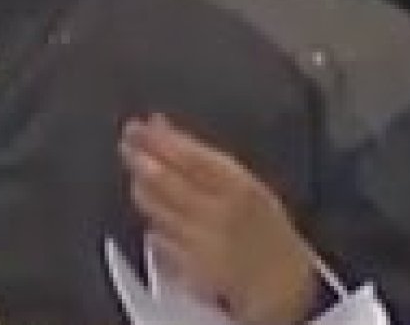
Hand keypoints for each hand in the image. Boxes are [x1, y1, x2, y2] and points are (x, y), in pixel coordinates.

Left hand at [120, 114, 319, 324]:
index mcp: (240, 188)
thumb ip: (201, 156)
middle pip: (165, 180)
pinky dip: (153, 222)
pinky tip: (156, 214)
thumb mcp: (245, 184)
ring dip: (141, 187)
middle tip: (127, 144)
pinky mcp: (189, 268)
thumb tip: (159, 126)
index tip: (137, 127)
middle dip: (139, 158)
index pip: (189, 157)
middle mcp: (219, 214)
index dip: (158, 140)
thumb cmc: (264, 228)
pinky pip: (157, 238)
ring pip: (155, 208)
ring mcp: (202, 242)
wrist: (283, 283)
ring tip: (139, 176)